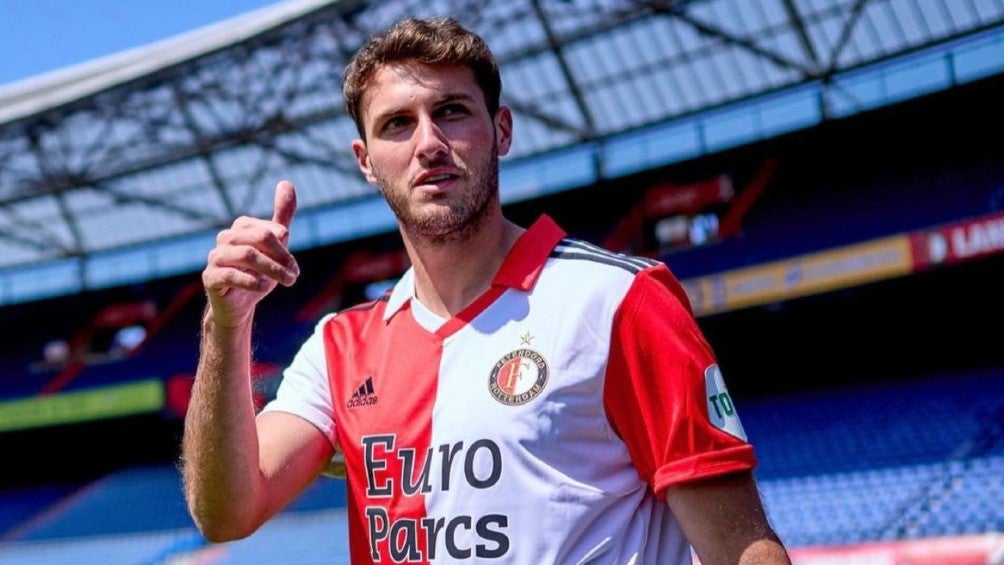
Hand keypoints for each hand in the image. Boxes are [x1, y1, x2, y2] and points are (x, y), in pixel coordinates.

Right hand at [202, 180, 299, 327]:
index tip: (293, 267)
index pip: (269, 230)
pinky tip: (264, 288)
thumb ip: (282, 215)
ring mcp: (215, 257)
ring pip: (247, 255)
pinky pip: (230, 275)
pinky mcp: (210, 277)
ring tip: (287, 282)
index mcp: (241, 227)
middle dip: (282, 258)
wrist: (238, 305)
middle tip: (294, 275)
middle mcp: (225, 238)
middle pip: (260, 238)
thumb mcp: (275, 245)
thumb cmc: (257, 272)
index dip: (285, 248)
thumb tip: (286, 182)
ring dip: (272, 270)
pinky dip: (252, 281)